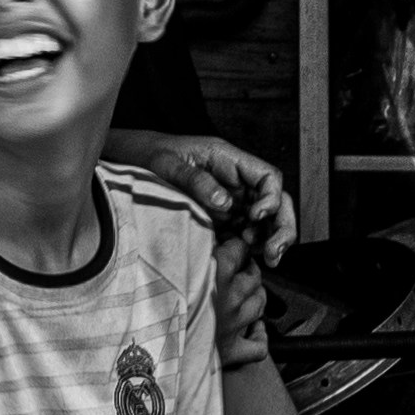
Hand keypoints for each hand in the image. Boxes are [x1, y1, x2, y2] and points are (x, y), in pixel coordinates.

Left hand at [109, 128, 294, 256]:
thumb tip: (225, 202)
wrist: (132, 162)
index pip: (269, 176)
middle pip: (276, 201)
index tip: (256, 216)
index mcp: (230, 160)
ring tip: (267, 259)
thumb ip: (196, 181)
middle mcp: (237, 181)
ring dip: (270, 240)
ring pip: (266, 221)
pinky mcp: (222, 217)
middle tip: (275, 251)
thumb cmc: (151, 156)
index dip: (271, 198)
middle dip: (282, 226)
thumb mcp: (168, 164)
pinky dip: (250, 247)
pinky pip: (245, 232)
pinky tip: (246, 257)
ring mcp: (232, 200)